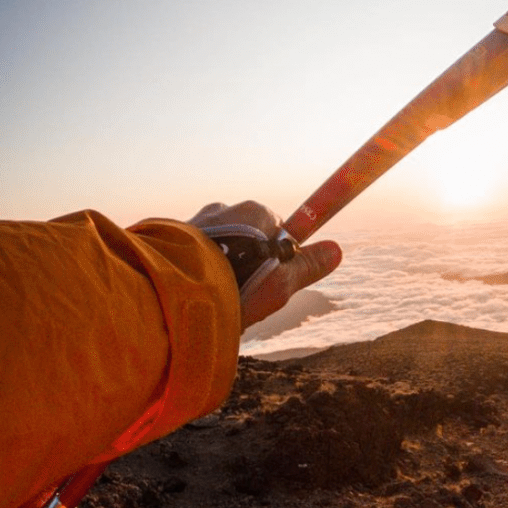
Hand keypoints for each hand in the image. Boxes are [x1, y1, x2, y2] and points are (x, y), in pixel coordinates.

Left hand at [190, 201, 341, 331]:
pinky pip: (193, 253)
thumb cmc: (236, 284)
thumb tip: (336, 250)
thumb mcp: (280, 281)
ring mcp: (195, 221)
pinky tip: (197, 293)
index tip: (270, 282)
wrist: (175, 291)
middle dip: (249, 263)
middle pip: (248, 238)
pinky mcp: (171, 238)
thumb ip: (307, 265)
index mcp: (254, 212)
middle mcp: (223, 209)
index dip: (279, 258)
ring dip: (222, 267)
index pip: (278, 230)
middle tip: (245, 296)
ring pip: (220, 246)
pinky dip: (198, 270)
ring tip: (217, 298)